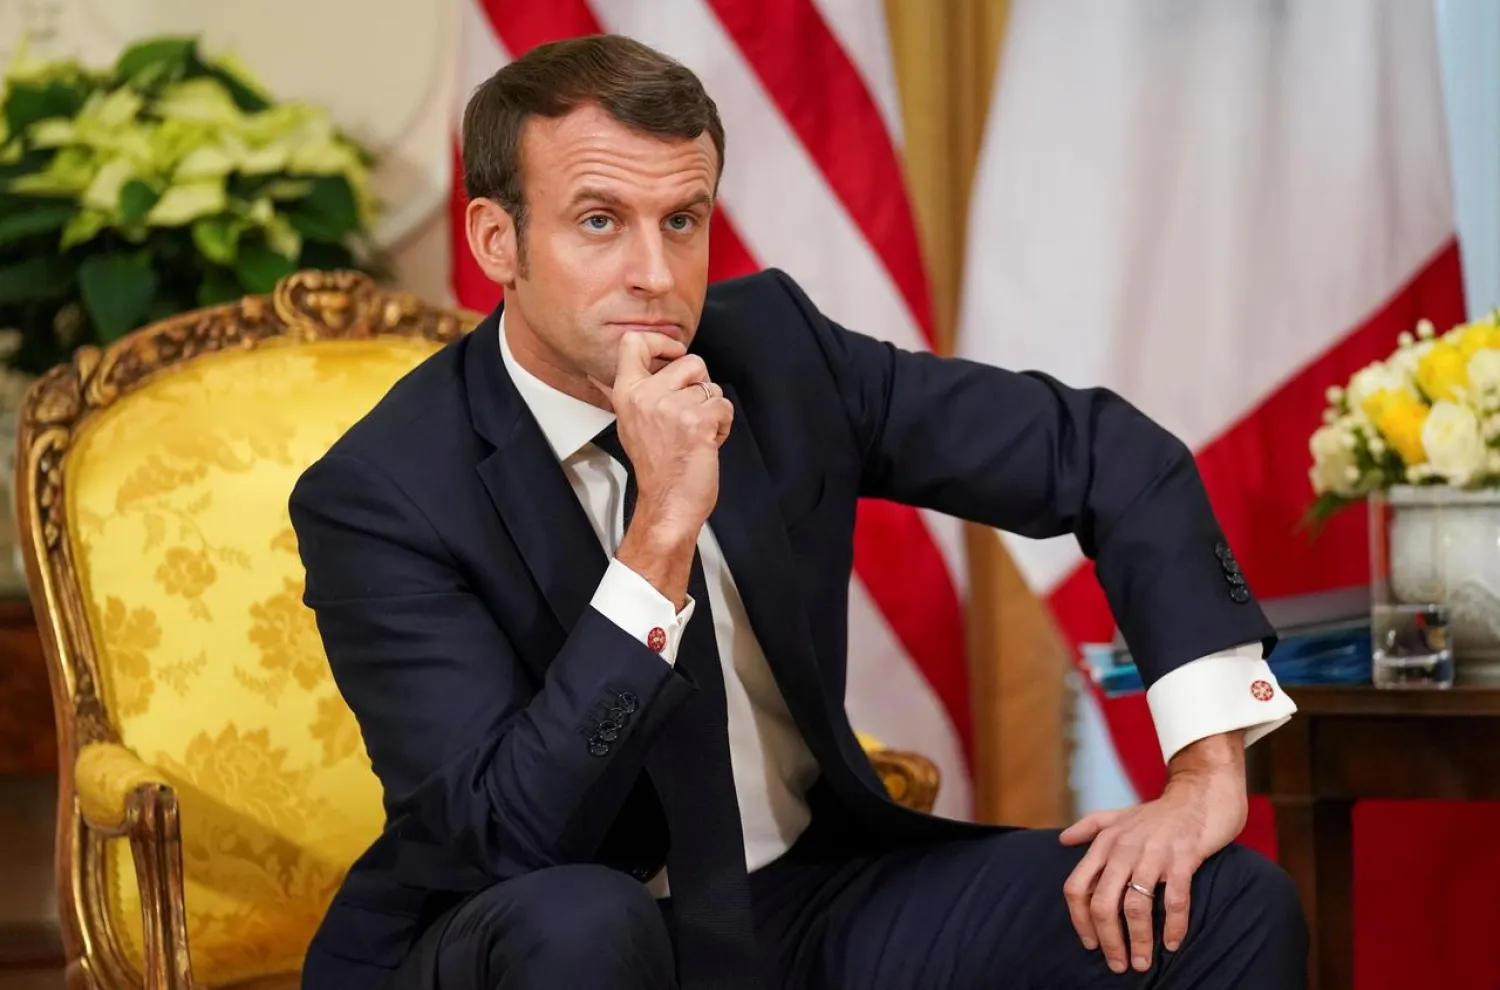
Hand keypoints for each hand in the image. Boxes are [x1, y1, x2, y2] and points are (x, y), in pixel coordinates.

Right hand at [590, 332, 732, 604]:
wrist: (668, 504)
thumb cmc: (658, 467)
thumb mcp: (633, 422)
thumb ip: (641, 390)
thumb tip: (649, 357)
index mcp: (627, 393)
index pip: (634, 343)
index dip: (663, 342)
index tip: (674, 354)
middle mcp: (646, 396)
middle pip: (691, 361)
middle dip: (701, 385)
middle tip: (690, 415)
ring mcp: (671, 407)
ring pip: (712, 386)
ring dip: (713, 409)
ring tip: (696, 434)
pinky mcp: (696, 421)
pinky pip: (724, 406)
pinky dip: (723, 425)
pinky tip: (706, 443)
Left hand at [1059, 732, 1247, 973]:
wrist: (1201, 793)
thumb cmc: (1159, 812)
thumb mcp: (1119, 815)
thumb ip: (1090, 827)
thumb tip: (1062, 840)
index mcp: (1104, 843)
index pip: (1077, 887)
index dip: (1079, 920)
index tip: (1090, 943)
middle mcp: (1123, 848)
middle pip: (1102, 903)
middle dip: (1108, 939)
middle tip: (1117, 964)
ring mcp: (1153, 853)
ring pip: (1136, 907)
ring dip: (1139, 940)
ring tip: (1142, 962)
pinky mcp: (1184, 857)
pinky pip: (1175, 900)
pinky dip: (1174, 926)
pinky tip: (1174, 943)